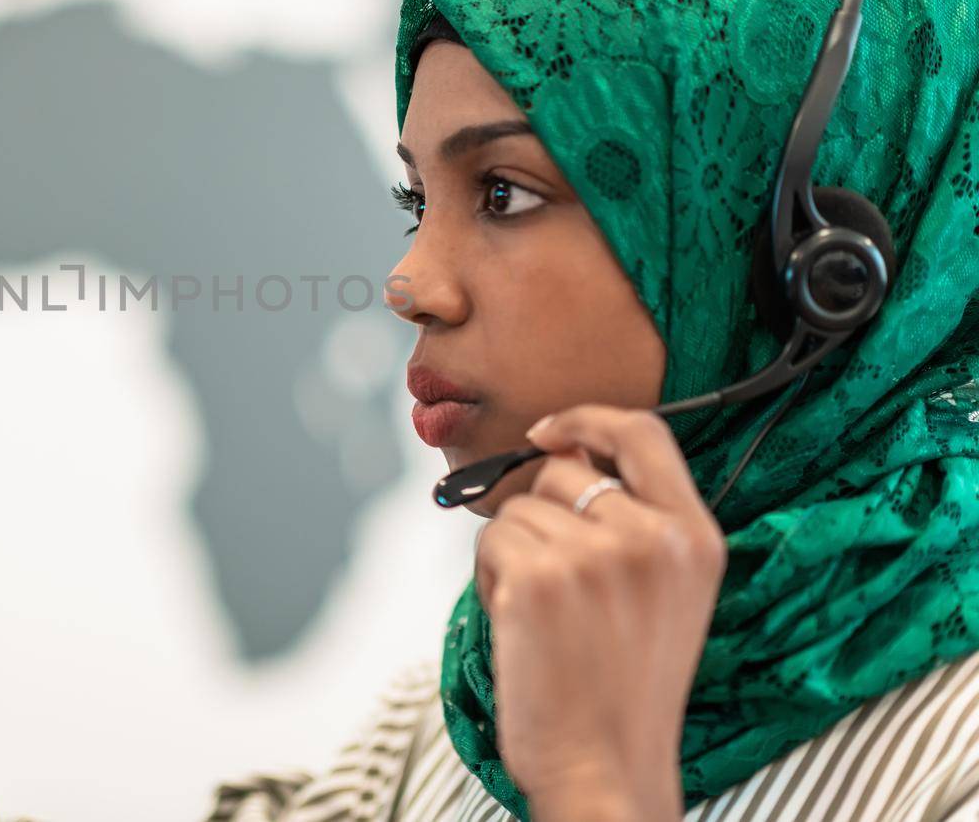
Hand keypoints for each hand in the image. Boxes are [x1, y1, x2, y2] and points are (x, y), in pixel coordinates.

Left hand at [473, 406, 726, 817]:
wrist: (605, 766)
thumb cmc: (622, 688)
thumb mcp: (664, 592)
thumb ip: (631, 518)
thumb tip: (563, 447)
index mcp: (696, 538)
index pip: (645, 433)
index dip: (588, 418)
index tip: (550, 431)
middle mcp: (651, 539)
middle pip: (562, 471)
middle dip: (540, 514)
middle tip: (558, 585)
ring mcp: (594, 557)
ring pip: (517, 509)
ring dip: (513, 553)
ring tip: (545, 616)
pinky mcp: (538, 580)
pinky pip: (489, 542)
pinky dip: (489, 578)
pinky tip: (521, 627)